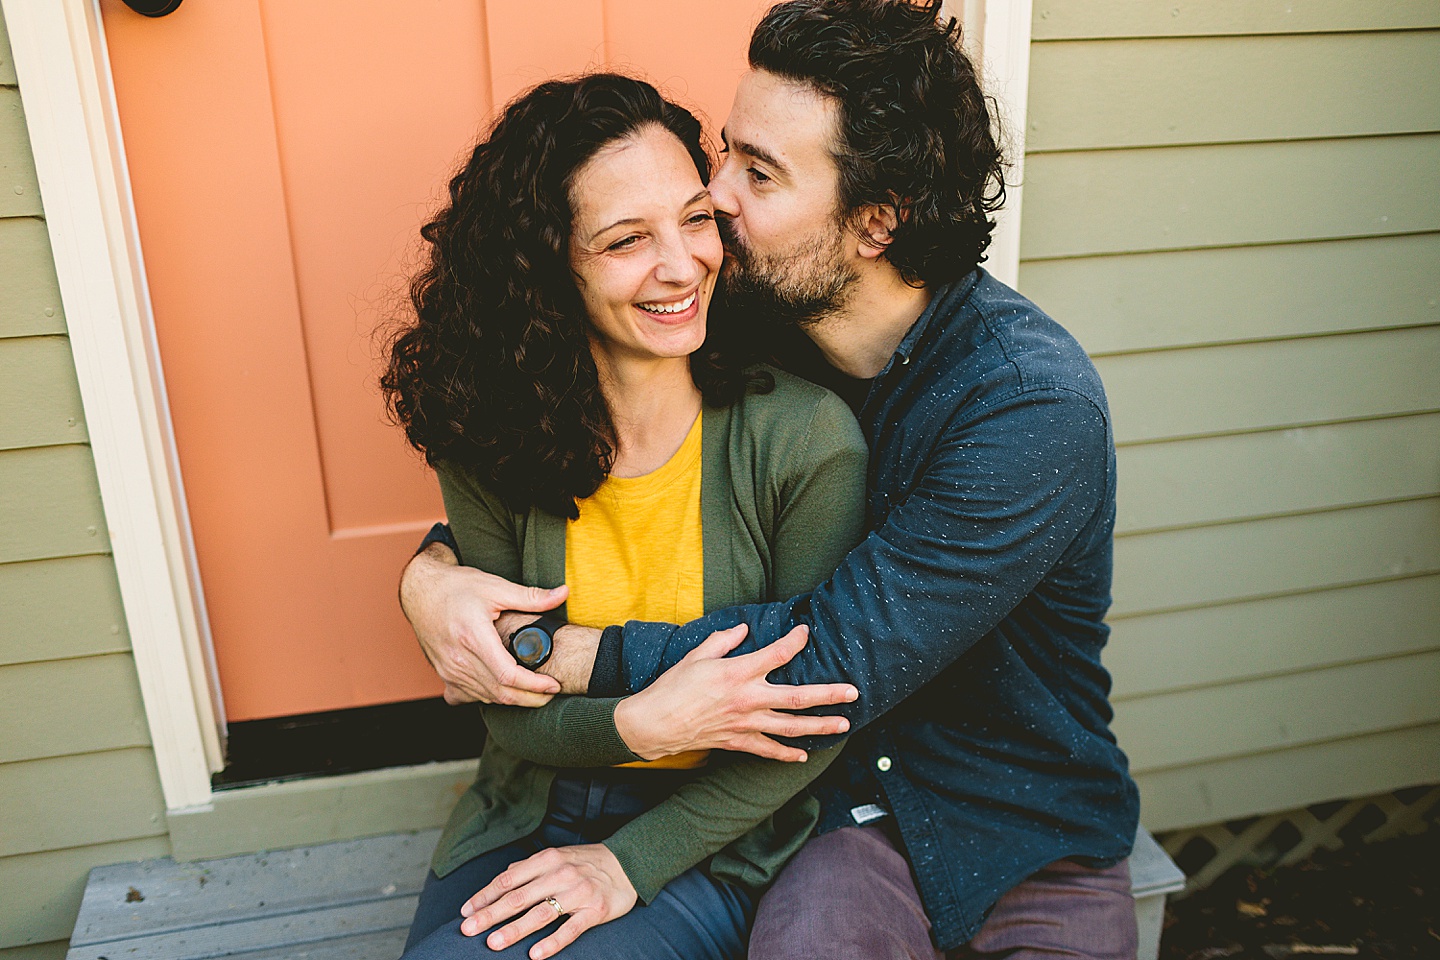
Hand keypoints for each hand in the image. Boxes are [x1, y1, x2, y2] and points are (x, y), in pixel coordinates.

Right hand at [399, 543, 565, 705]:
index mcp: (473, 637)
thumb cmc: (456, 587)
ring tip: (536, 692)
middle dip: (531, 698)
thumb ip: (531, 596)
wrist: (420, 591)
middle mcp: (458, 659)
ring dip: (513, 699)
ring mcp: (448, 669)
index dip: (534, 685)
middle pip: (500, 693)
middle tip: (551, 692)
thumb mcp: (495, 587)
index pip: (507, 675)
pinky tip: (505, 689)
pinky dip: (490, 696)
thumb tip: (563, 593)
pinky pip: (470, 696)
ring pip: (486, 697)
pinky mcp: (443, 674)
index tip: (553, 684)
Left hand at [459, 844, 636, 958]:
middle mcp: (560, 874)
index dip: (485, 895)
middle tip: (468, 929)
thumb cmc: (587, 862)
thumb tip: (503, 879)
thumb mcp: (557, 856)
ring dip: (514, 929)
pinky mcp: (594, 911)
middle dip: (490, 914)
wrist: (628, 863)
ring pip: (540, 914)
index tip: (466, 911)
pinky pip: (569, 929)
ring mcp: (577, 893)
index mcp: (548, 859)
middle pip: (518, 897)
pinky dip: (551, 943)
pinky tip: (534, 954)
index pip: (508, 879)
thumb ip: (529, 868)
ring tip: (493, 943)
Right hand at [614, 624, 856, 761]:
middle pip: (798, 697)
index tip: (806, 633)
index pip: (778, 654)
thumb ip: (724, 640)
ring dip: (821, 726)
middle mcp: (748, 698)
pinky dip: (787, 754)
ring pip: (792, 727)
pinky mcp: (738, 741)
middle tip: (853, 692)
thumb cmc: (672, 686)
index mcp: (739, 672)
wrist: (654, 723)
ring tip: (844, 724)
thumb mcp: (697, 655)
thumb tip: (744, 628)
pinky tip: (804, 755)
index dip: (796, 641)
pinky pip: (769, 750)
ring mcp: (746, 723)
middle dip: (829, 694)